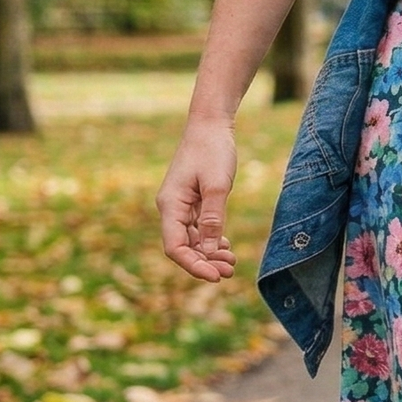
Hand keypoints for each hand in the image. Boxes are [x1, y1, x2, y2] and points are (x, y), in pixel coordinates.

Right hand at [157, 119, 238, 282]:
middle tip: (229, 272)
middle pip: (183, 246)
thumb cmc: (213, 150)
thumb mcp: (217, 185)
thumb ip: (213, 218)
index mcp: (170, 205)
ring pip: (191, 239)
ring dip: (209, 253)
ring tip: (231, 263)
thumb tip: (209, 251)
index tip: (215, 276)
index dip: (193, 265)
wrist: (211, 124)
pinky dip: (210, 239)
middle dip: (204, 262)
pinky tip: (225, 246)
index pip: (175, 247)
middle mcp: (171, 208)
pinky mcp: (192, 201)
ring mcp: (181, 205)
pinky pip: (197, 228)